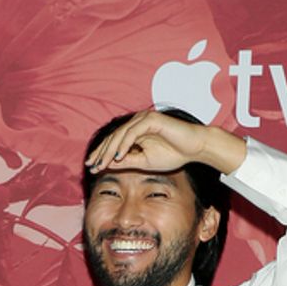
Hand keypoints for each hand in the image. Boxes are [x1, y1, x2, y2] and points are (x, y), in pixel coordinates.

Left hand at [86, 108, 244, 177]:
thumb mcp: (144, 162)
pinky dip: (124, 144)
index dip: (101, 154)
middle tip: (91, 165)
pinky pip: (133, 132)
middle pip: (113, 137)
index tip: (91, 166)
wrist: (195, 148)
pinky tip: (118, 156)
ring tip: (101, 163)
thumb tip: (106, 165)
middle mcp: (137, 122)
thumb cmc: (173, 154)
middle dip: (101, 152)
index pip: (114, 142)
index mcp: (135, 131)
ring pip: (121, 134)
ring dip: (109, 150)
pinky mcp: (151, 119)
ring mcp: (144, 119)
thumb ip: (126, 161)